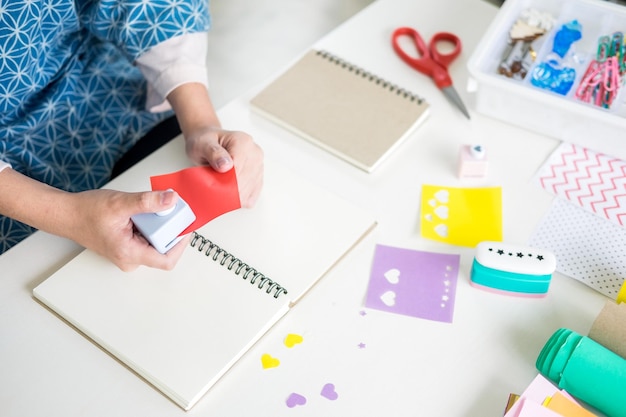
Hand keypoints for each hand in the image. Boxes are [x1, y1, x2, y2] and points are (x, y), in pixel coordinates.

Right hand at [66, 189, 189, 270]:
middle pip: (163, 249)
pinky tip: (143, 213)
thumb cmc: (86, 212)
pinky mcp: (127, 246)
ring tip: (150, 210)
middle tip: (167, 210)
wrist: (67, 214)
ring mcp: (128, 254)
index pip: (167, 260)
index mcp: (130, 254)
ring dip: (159, 226)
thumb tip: (171, 200)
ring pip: (155, 242)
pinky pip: (147, 238)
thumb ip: (148, 202)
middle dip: (169, 229)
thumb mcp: (120, 203)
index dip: (181, 244)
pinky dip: (150, 225)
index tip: (185, 226)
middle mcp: (130, 259)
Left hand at [167, 83, 263, 207]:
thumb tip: (227, 166)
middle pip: (247, 183)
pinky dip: (240, 197)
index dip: (226, 186)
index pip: (240, 172)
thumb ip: (213, 154)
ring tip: (219, 194)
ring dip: (235, 197)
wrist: (205, 137)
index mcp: (244, 143)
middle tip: (212, 193)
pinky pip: (253, 192)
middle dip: (229, 192)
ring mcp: (258, 163)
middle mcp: (255, 152)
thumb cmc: (202, 139)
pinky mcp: (257, 173)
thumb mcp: (201, 144)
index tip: (213, 191)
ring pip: (251, 190)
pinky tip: (229, 196)